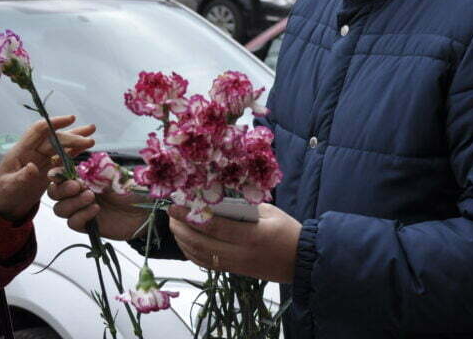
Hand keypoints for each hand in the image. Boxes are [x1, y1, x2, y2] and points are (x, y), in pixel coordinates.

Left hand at [0, 115, 94, 220]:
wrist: (3, 205)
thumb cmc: (2, 194)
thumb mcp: (9, 187)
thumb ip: (21, 177)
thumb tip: (32, 167)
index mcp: (21, 150)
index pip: (38, 130)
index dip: (54, 123)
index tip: (70, 119)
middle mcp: (33, 151)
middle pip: (54, 138)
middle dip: (71, 136)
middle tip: (88, 139)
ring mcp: (42, 159)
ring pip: (61, 145)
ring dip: (76, 138)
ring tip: (92, 130)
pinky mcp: (48, 169)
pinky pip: (63, 157)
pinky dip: (74, 151)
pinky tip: (85, 146)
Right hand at [47, 174, 146, 240]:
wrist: (145, 212)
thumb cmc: (132, 190)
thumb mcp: (115, 175)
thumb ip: (96, 172)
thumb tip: (77, 167)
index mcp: (83, 178)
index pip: (60, 175)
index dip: (56, 174)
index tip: (59, 173)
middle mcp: (79, 194)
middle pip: (54, 194)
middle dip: (62, 189)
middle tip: (77, 186)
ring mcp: (82, 210)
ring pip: (60, 209)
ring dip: (73, 202)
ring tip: (91, 197)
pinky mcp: (87, 226)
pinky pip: (73, 223)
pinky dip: (81, 215)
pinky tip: (95, 210)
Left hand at [168, 203, 300, 282]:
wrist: (302, 261)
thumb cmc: (288, 231)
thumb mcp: (269, 212)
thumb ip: (243, 207)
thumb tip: (217, 200)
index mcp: (251, 236)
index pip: (214, 226)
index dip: (191, 216)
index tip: (176, 205)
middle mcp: (240, 253)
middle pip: (202, 244)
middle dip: (181, 229)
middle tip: (170, 214)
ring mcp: (236, 265)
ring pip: (201, 257)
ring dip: (183, 241)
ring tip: (174, 226)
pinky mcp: (235, 272)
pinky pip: (208, 264)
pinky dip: (192, 254)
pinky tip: (185, 242)